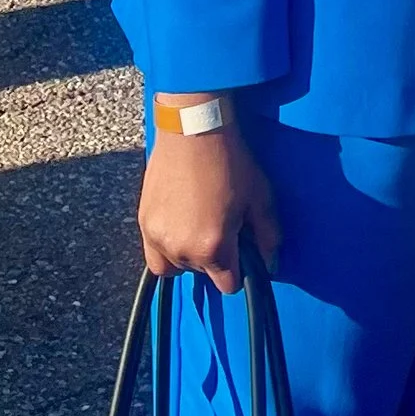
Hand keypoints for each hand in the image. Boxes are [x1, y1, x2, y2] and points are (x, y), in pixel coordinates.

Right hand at [139, 121, 279, 293]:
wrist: (193, 130)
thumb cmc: (230, 162)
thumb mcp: (260, 198)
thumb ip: (268, 236)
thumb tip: (271, 264)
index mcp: (213, 247)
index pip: (227, 285)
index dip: (238, 271)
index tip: (240, 251)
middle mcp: (181, 249)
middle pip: (201, 274)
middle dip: (213, 258)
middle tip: (221, 226)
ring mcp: (157, 237)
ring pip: (174, 267)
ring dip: (187, 256)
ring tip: (198, 226)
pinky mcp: (143, 222)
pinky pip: (153, 252)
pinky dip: (166, 246)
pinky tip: (180, 223)